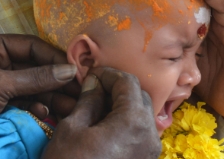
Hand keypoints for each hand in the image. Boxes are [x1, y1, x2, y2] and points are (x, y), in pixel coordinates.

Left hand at [0, 34, 76, 157]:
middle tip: (79, 90)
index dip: (55, 57)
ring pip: (33, 85)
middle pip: (35, 66)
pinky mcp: (1, 100)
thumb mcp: (0, 85)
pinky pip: (25, 99)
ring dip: (51, 96)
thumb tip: (70, 70)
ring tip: (71, 106)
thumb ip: (36, 78)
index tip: (76, 68)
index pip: (32, 46)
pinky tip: (46, 114)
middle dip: (56, 80)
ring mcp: (0, 81)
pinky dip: (37, 106)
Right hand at [42, 67, 160, 158]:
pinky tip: (105, 125)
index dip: (108, 74)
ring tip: (97, 107)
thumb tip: (94, 82)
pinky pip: (141, 132)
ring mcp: (151, 151)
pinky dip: (126, 122)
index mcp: (134, 121)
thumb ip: (89, 100)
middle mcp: (150, 135)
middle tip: (94, 89)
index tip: (90, 76)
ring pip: (142, 114)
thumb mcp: (73, 128)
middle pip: (140, 96)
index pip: (128, 83)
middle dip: (118, 88)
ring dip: (123, 104)